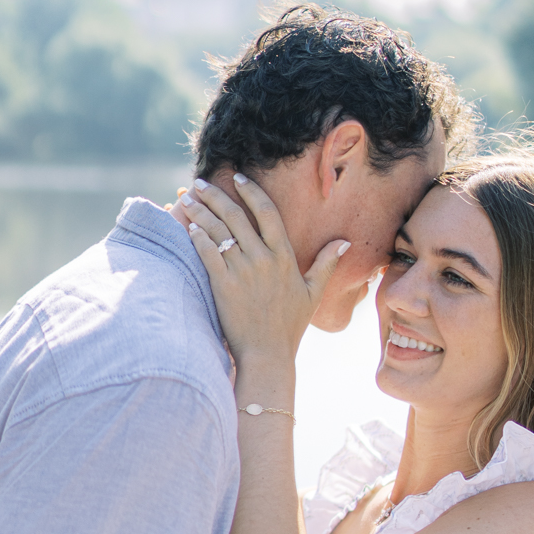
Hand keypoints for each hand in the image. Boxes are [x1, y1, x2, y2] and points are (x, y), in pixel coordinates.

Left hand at [183, 177, 349, 366]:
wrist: (267, 354)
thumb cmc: (290, 327)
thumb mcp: (313, 293)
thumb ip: (327, 264)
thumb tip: (345, 242)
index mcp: (285, 257)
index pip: (268, 213)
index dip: (251, 192)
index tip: (238, 178)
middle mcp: (263, 259)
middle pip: (237, 217)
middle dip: (217, 196)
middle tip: (202, 183)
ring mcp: (242, 272)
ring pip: (219, 232)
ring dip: (202, 212)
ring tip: (189, 199)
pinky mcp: (223, 286)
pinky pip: (208, 254)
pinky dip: (197, 238)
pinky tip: (189, 227)